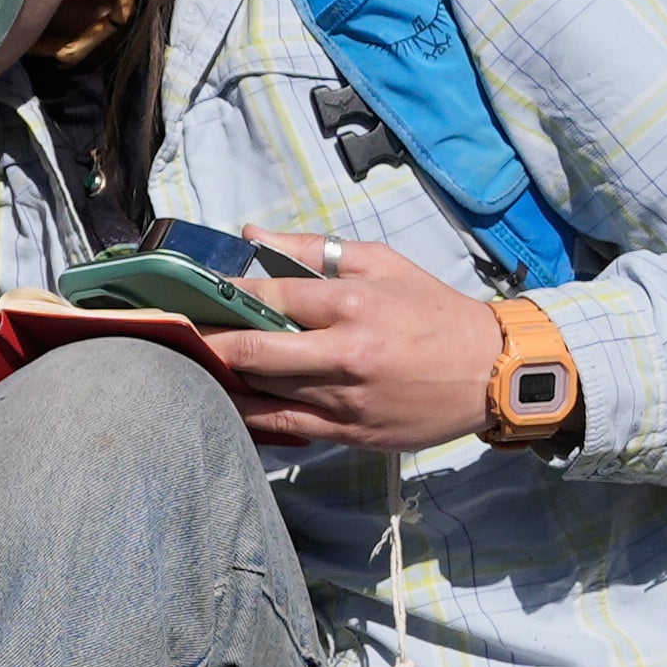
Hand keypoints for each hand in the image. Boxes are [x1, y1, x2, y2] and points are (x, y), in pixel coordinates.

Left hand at [201, 230, 511, 455]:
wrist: (493, 373)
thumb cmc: (436, 313)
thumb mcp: (384, 264)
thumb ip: (315, 248)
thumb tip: (254, 233)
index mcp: (352, 304)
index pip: (269, 294)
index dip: (223, 293)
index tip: (191, 292)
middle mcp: (345, 353)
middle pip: (254, 350)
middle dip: (208, 342)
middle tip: (174, 334)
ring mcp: (345, 400)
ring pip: (263, 392)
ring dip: (222, 378)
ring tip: (189, 366)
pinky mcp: (350, 433)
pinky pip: (284, 430)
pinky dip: (248, 417)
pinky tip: (223, 405)